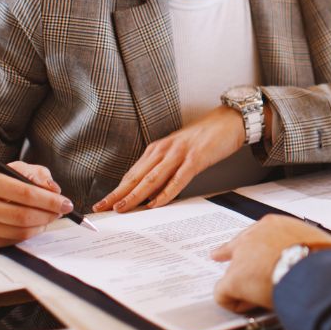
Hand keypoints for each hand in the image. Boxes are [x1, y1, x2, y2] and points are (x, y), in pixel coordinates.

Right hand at [0, 162, 72, 248]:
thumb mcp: (13, 169)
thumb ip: (37, 174)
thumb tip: (55, 190)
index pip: (25, 194)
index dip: (49, 200)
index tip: (66, 202)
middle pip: (23, 216)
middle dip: (49, 214)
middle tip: (62, 211)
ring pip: (20, 231)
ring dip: (42, 225)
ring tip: (49, 216)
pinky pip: (14, 240)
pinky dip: (30, 233)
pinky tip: (34, 224)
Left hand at [93, 106, 245, 213]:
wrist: (228, 121)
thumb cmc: (204, 138)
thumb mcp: (178, 152)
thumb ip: (164, 169)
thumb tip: (151, 192)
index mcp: (157, 149)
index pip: (132, 174)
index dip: (116, 190)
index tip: (102, 203)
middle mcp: (163, 150)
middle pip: (136, 177)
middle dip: (117, 194)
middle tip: (101, 208)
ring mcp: (179, 154)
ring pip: (152, 179)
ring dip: (135, 195)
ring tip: (121, 208)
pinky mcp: (195, 158)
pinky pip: (177, 179)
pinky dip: (165, 193)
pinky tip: (155, 203)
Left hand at [211, 215, 330, 311]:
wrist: (316, 271)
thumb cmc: (323, 259)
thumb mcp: (317, 243)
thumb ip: (306, 246)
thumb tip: (316, 257)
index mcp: (274, 225)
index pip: (255, 232)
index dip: (249, 242)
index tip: (243, 244)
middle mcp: (254, 237)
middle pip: (236, 247)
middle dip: (229, 254)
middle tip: (217, 255)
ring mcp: (242, 257)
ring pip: (234, 274)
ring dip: (244, 286)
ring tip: (261, 298)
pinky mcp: (234, 279)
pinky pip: (223, 294)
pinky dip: (233, 302)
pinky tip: (246, 306)